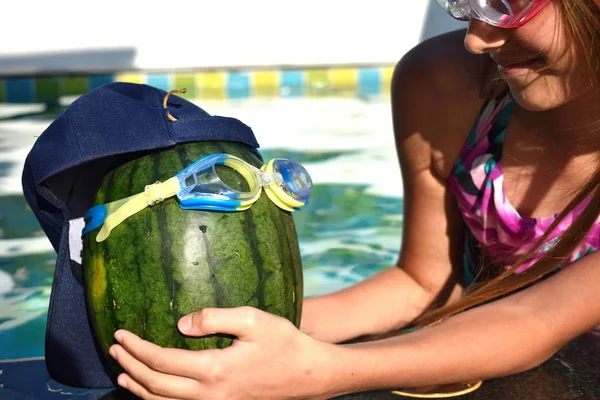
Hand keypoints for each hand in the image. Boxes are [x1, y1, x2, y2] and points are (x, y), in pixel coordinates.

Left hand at [109, 306, 335, 399]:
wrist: (307, 375)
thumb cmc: (284, 344)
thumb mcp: (254, 320)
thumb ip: (215, 318)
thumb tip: (181, 323)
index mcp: (214, 370)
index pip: (162, 361)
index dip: (137, 347)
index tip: (121, 333)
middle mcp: (210, 394)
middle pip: (156, 385)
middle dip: (131, 365)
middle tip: (114, 348)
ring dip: (139, 386)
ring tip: (122, 371)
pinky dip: (157, 399)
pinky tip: (152, 390)